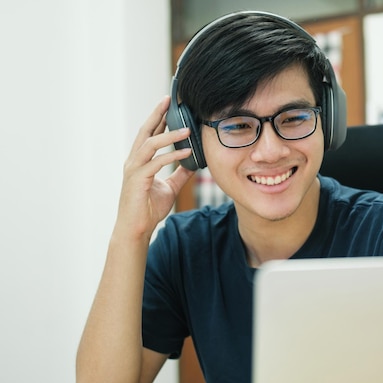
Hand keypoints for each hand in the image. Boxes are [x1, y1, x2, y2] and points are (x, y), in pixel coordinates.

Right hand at [115, 96, 194, 239]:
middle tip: (169, 100)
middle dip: (157, 114)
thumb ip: (180, 174)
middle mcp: (134, 161)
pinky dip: (172, 156)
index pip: (150, 134)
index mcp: (140, 160)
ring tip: (187, 129)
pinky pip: (156, 163)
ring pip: (150, 144)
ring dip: (169, 135)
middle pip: (145, 131)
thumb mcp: (169, 187)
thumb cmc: (149, 208)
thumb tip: (194, 162)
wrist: (137, 229)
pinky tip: (186, 152)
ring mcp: (134, 169)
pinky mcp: (138, 180)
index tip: (169, 104)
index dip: (159, 118)